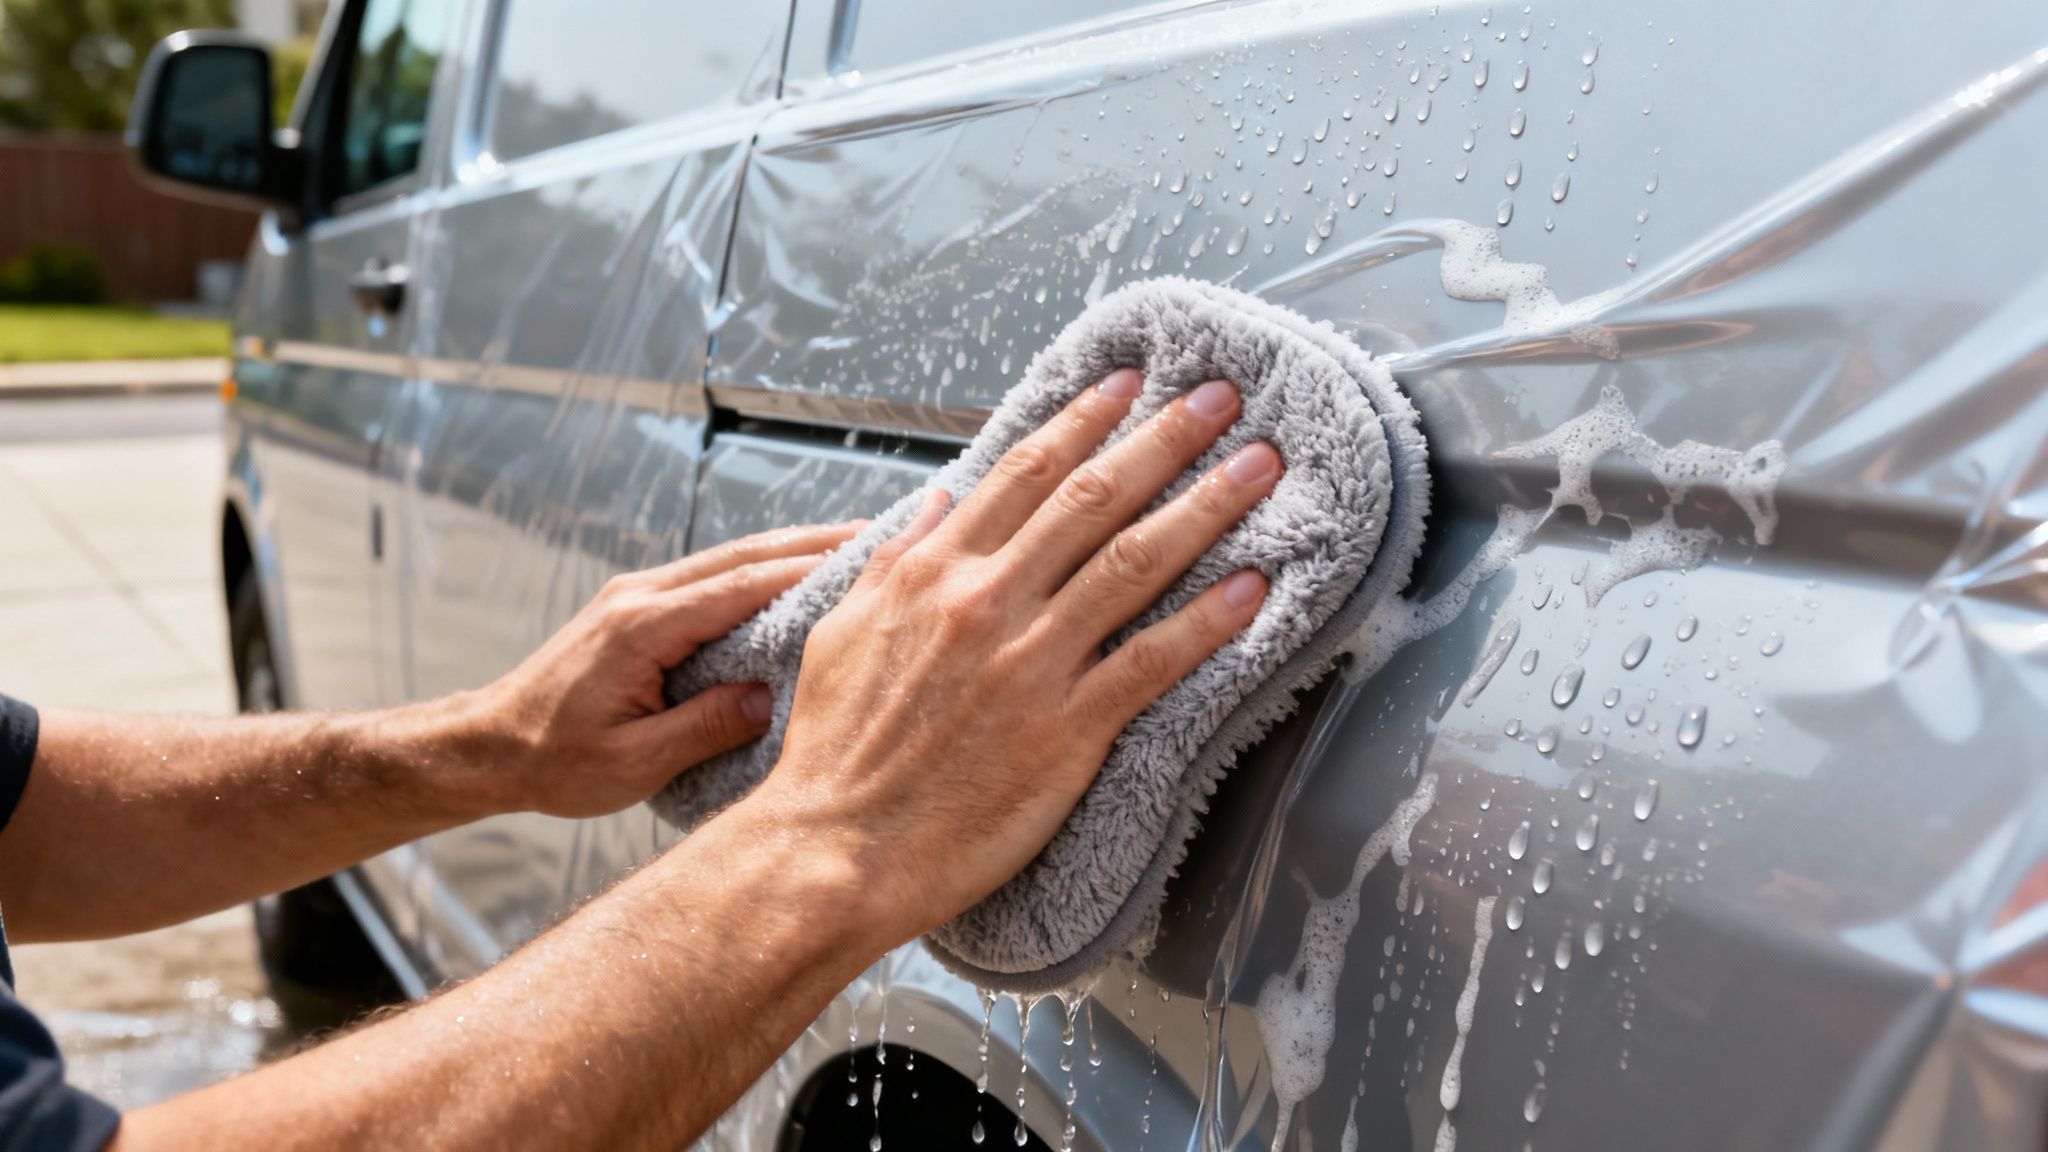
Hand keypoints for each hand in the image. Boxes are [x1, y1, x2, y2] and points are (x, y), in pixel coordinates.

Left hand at [468, 523, 862, 818]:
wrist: (488, 746)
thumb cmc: (554, 761)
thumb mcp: (634, 763)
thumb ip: (704, 728)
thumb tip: (769, 700)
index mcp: (642, 627)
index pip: (741, 586)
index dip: (806, 569)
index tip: (862, 556)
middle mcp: (639, 596)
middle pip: (742, 555)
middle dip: (811, 541)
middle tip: (874, 533)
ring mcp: (635, 595)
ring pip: (726, 558)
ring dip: (787, 549)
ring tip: (848, 545)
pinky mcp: (634, 607)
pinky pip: (708, 577)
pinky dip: (756, 569)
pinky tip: (789, 575)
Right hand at [751, 370, 1280, 947]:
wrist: (835, 850)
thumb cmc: (834, 756)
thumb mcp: (840, 633)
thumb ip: (892, 561)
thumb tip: (935, 501)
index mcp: (932, 574)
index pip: (1022, 473)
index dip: (1083, 421)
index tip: (1126, 384)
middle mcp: (986, 602)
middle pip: (1093, 498)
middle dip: (1164, 437)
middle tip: (1218, 397)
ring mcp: (1030, 663)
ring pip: (1134, 562)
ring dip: (1206, 505)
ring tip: (1259, 465)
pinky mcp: (1066, 730)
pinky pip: (1152, 661)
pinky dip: (1207, 620)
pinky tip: (1254, 587)